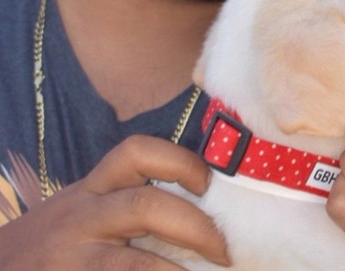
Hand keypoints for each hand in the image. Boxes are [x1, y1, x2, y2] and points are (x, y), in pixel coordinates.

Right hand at [0, 135, 229, 269]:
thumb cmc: (52, 245)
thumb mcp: (84, 212)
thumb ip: (128, 204)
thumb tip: (204, 206)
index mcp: (92, 189)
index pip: (135, 153)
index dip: (180, 162)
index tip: (208, 184)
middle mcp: (81, 218)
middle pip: (145, 207)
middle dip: (196, 228)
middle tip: (224, 249)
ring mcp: (74, 259)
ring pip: (134, 265)